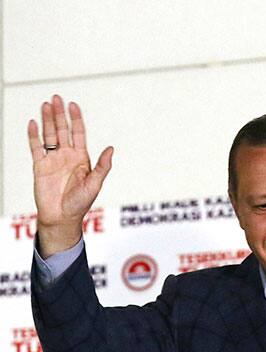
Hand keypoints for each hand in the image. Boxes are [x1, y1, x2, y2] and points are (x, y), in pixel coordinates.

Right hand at [28, 95, 112, 256]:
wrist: (62, 217)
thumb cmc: (80, 203)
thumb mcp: (95, 184)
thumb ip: (102, 166)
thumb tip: (111, 149)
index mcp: (82, 158)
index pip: (78, 133)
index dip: (76, 119)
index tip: (73, 105)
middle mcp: (67, 156)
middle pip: (62, 129)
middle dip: (60, 114)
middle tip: (57, 98)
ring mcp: (53, 159)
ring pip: (49, 134)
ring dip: (47, 120)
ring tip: (45, 105)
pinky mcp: (39, 165)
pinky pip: (36, 147)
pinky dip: (34, 135)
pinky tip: (33, 123)